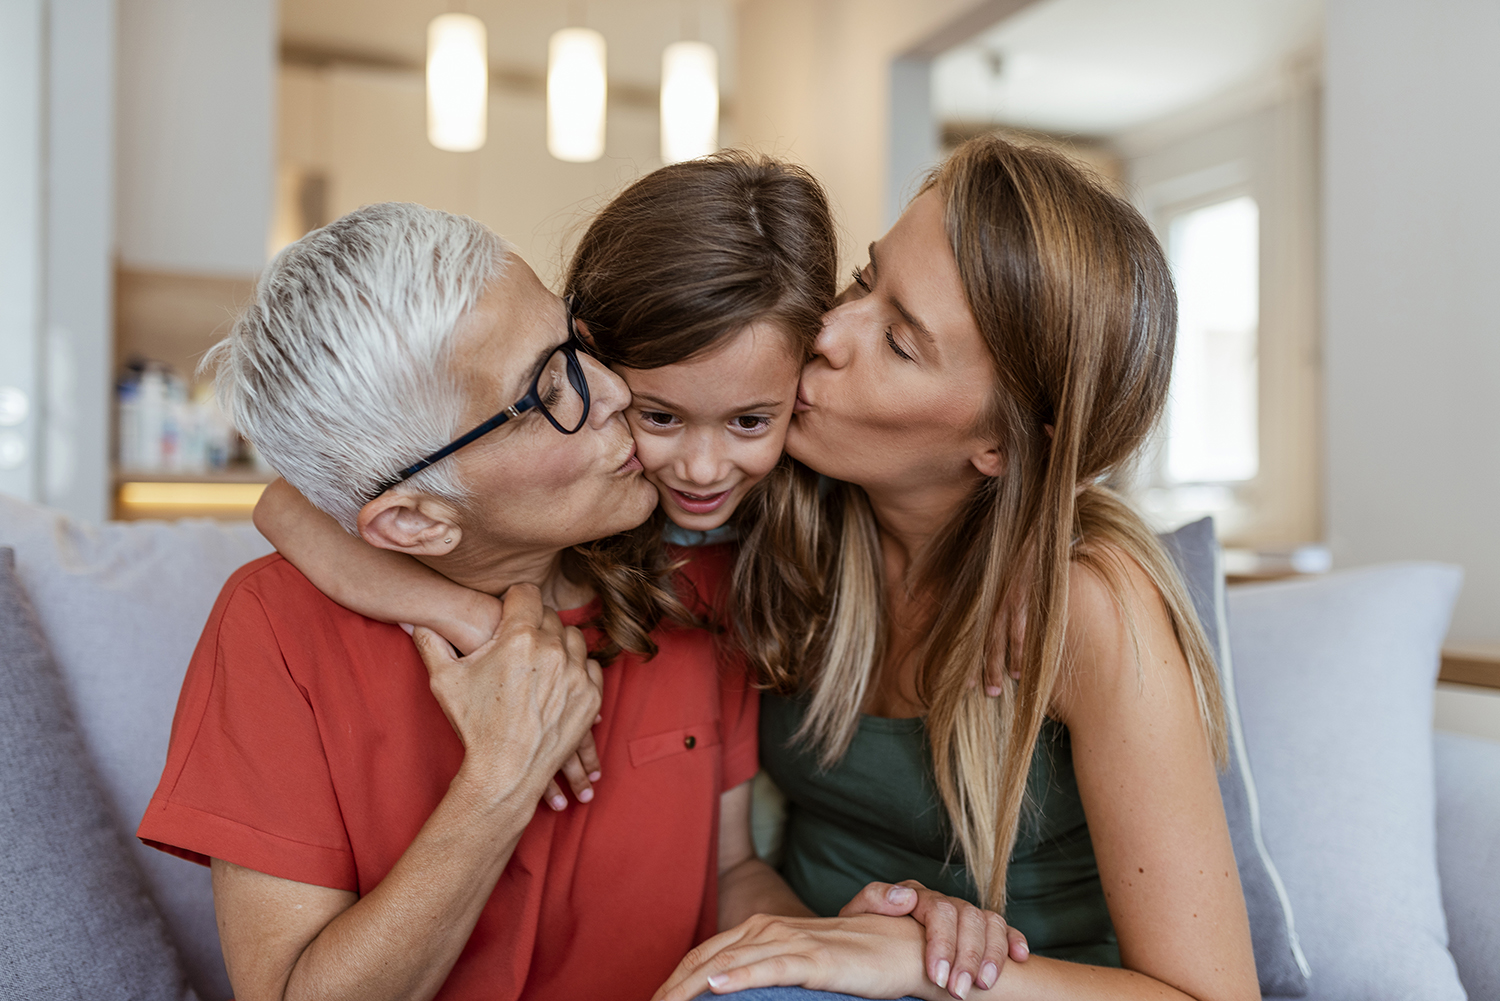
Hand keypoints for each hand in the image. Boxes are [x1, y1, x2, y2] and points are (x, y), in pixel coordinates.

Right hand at [412, 583, 601, 806]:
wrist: (505, 772)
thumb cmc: (473, 726)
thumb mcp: (444, 681)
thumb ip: (430, 643)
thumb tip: (415, 621)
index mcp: (518, 638)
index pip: (526, 592)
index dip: (514, 599)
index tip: (509, 609)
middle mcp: (552, 650)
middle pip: (549, 615)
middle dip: (534, 623)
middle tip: (519, 641)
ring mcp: (575, 672)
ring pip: (573, 637)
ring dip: (559, 643)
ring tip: (539, 661)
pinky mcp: (591, 695)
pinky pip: (590, 665)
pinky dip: (576, 668)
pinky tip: (558, 678)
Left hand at [652, 913, 928, 1000]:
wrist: (901, 948)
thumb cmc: (851, 960)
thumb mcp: (799, 965)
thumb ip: (766, 970)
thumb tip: (729, 992)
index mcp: (761, 929)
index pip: (703, 953)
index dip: (674, 979)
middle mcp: (768, 928)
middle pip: (705, 958)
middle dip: (672, 987)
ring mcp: (790, 940)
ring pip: (727, 963)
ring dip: (690, 987)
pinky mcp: (813, 958)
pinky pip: (769, 968)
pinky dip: (738, 978)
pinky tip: (715, 990)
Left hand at [840, 880, 1027, 996]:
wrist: (873, 938)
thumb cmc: (866, 930)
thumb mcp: (859, 915)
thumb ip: (875, 900)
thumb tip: (906, 898)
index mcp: (918, 896)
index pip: (938, 911)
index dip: (941, 943)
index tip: (937, 976)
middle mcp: (945, 902)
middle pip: (967, 918)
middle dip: (966, 958)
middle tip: (959, 992)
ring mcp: (964, 914)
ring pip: (989, 923)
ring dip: (991, 954)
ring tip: (984, 985)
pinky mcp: (979, 929)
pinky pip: (1002, 928)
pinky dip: (1013, 939)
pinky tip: (1019, 958)